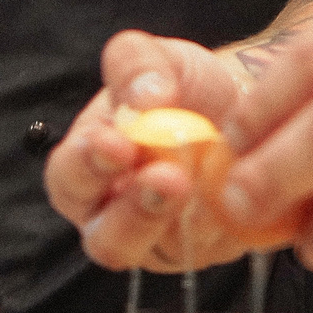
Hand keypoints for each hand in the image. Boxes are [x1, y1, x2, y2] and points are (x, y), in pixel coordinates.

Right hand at [46, 29, 254, 271]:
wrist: (242, 103)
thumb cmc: (183, 86)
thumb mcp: (155, 59)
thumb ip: (135, 66)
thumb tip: (143, 99)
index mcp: (87, 166)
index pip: (69, 177)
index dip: (88, 164)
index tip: (117, 143)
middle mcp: (114, 213)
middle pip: (106, 238)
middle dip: (134, 210)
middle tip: (167, 177)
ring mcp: (159, 239)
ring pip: (154, 253)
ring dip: (177, 222)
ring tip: (198, 186)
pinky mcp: (202, 250)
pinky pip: (207, 249)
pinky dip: (219, 223)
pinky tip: (232, 193)